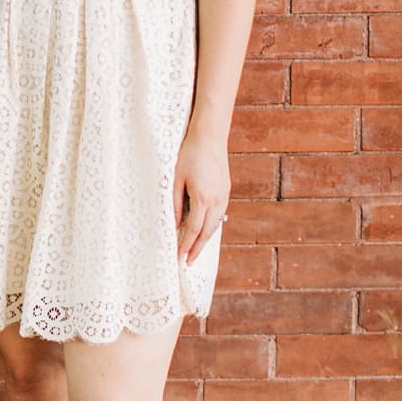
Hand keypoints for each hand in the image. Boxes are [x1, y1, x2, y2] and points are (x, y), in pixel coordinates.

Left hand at [173, 128, 229, 264]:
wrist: (210, 137)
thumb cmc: (189, 155)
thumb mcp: (176, 179)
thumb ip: (176, 203)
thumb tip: (176, 224)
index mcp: (202, 198)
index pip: (193, 229)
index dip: (185, 245)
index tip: (179, 257)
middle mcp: (216, 200)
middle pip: (207, 233)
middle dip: (197, 249)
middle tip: (188, 262)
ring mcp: (223, 196)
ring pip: (215, 225)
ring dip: (205, 240)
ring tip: (195, 251)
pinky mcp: (226, 192)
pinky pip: (219, 215)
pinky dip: (211, 226)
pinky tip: (204, 230)